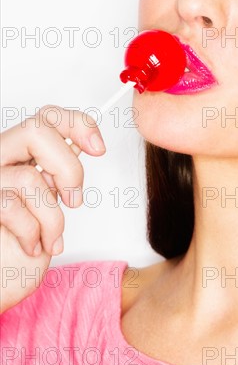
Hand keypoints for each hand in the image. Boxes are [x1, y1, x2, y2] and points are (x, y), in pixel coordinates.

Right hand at [0, 105, 105, 312]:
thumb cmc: (21, 247)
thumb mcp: (48, 204)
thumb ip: (57, 174)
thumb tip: (83, 146)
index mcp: (18, 155)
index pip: (46, 116)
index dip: (77, 124)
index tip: (99, 150)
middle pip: (36, 129)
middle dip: (68, 168)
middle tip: (74, 200)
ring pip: (29, 176)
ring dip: (52, 217)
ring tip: (51, 239)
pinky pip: (11, 206)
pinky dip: (33, 232)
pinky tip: (33, 246)